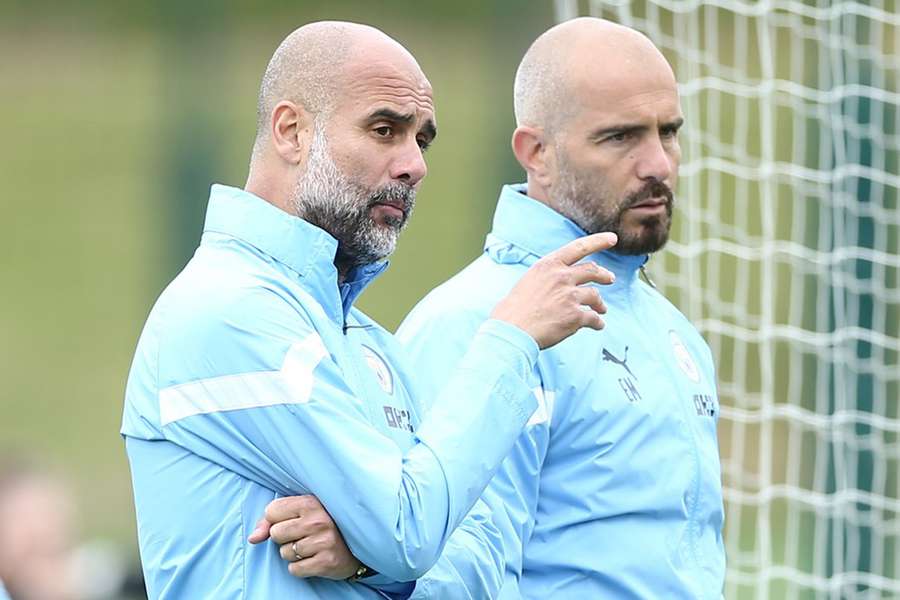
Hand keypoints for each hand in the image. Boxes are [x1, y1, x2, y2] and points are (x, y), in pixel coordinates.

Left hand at [248, 495, 363, 579]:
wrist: (356, 547)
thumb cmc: (322, 526)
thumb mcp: (300, 513)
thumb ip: (271, 521)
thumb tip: (253, 538)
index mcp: (311, 502)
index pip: (271, 511)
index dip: (276, 519)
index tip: (291, 521)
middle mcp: (318, 520)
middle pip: (275, 533)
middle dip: (284, 538)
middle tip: (302, 535)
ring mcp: (323, 542)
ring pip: (284, 553)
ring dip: (293, 554)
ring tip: (310, 547)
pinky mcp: (325, 562)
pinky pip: (294, 569)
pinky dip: (301, 567)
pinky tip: (313, 559)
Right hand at [490, 232, 616, 348]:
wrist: (512, 330)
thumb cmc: (514, 309)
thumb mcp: (529, 281)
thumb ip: (548, 277)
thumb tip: (562, 283)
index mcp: (548, 265)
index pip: (579, 247)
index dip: (598, 241)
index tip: (612, 238)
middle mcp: (561, 277)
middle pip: (592, 271)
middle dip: (604, 275)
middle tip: (610, 278)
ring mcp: (570, 296)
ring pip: (595, 296)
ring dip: (600, 303)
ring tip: (602, 309)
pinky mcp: (575, 316)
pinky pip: (593, 318)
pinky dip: (598, 322)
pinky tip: (598, 325)